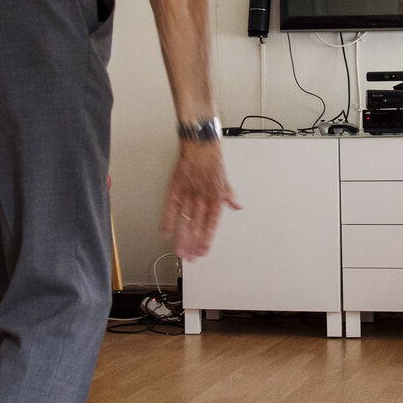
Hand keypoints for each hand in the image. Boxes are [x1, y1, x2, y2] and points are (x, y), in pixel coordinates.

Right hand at [160, 142, 240, 259]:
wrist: (199, 144)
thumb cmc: (211, 160)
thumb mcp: (225, 179)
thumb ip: (229, 195)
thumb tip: (238, 206)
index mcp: (215, 196)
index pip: (211, 223)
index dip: (207, 239)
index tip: (204, 251)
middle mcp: (201, 197)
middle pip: (197, 226)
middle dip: (194, 244)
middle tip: (190, 257)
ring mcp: (188, 194)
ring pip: (185, 221)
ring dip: (182, 238)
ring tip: (180, 251)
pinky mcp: (176, 188)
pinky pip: (170, 208)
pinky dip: (167, 221)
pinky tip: (165, 234)